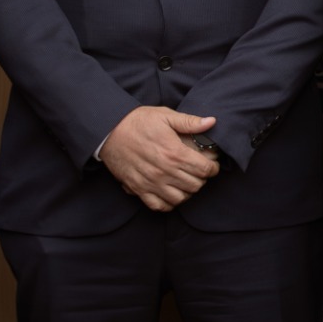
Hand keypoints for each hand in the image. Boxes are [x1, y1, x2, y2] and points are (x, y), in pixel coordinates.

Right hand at [100, 106, 218, 211]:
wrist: (109, 131)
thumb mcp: (165, 115)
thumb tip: (212, 122)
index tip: (212, 165)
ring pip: (180, 198)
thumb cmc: (138, 122)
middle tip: (199, 172)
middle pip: (196, 185)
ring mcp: (151, 183)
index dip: (213, 168)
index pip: (205, 170)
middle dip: (202, 179)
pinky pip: (159, 206)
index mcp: (175, 153)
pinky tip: (170, 192)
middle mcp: (165, 171)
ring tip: (185, 182)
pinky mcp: (138, 189)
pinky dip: (168, 203)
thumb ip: (190, 121)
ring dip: (186, 192)